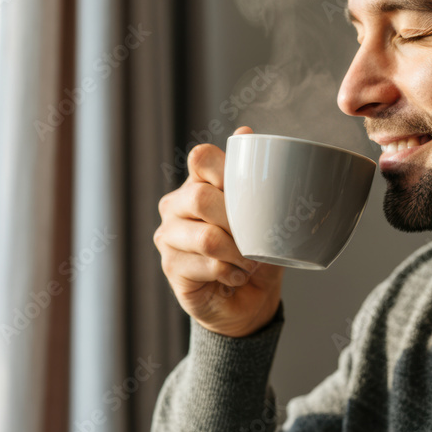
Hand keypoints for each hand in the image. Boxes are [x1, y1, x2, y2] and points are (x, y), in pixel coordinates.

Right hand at [154, 126, 284, 337]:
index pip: (202, 158)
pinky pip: (207, 265)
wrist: (250, 300)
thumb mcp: (263, 214)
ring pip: (207, 236)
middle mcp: (177, 204)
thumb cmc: (256, 251)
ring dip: (238, 253)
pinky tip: (235, 276)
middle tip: (255, 239)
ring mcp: (168, 236)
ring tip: (248, 262)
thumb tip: (244, 131)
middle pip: (201, 197)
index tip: (248, 191)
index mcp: (198, 182)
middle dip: (237, 221)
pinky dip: (231, 273)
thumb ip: (253, 177)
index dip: (225, 170)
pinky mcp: (170, 266)